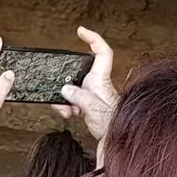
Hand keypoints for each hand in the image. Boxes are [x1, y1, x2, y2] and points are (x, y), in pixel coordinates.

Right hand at [54, 25, 118, 142]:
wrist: (116, 145)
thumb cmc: (114, 127)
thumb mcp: (95, 109)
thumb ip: (79, 97)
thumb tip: (66, 89)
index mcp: (102, 81)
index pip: (102, 52)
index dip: (93, 38)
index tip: (81, 31)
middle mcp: (97, 87)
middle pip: (79, 72)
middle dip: (66, 80)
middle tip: (61, 88)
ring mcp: (92, 97)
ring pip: (73, 90)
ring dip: (65, 99)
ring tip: (67, 109)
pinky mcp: (88, 109)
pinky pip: (72, 102)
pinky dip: (67, 108)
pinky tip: (69, 115)